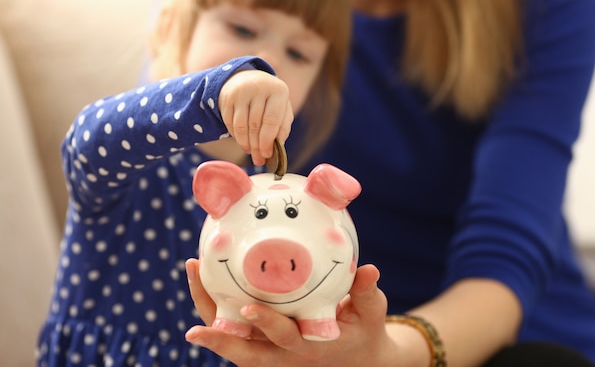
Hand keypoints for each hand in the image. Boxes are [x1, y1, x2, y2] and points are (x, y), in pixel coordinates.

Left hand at [185, 261, 391, 366]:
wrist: (355, 355)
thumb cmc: (364, 329)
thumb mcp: (372, 312)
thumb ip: (367, 292)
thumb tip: (370, 270)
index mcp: (311, 347)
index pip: (285, 339)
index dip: (267, 324)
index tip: (248, 306)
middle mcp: (284, 354)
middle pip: (244, 354)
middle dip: (218, 340)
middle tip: (191, 329)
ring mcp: (269, 350)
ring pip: (231, 338)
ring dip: (207, 310)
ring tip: (193, 270)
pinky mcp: (261, 341)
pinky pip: (231, 326)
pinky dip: (214, 304)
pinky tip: (204, 273)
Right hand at [218, 70, 293, 165]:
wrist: (248, 78)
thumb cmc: (270, 99)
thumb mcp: (282, 108)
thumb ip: (283, 126)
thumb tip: (278, 147)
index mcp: (278, 90)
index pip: (271, 120)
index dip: (268, 141)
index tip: (267, 155)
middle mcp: (258, 88)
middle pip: (255, 125)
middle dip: (257, 146)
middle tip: (259, 160)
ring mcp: (241, 92)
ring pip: (241, 126)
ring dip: (246, 144)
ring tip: (251, 152)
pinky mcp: (227, 98)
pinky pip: (230, 123)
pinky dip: (236, 136)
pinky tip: (243, 142)